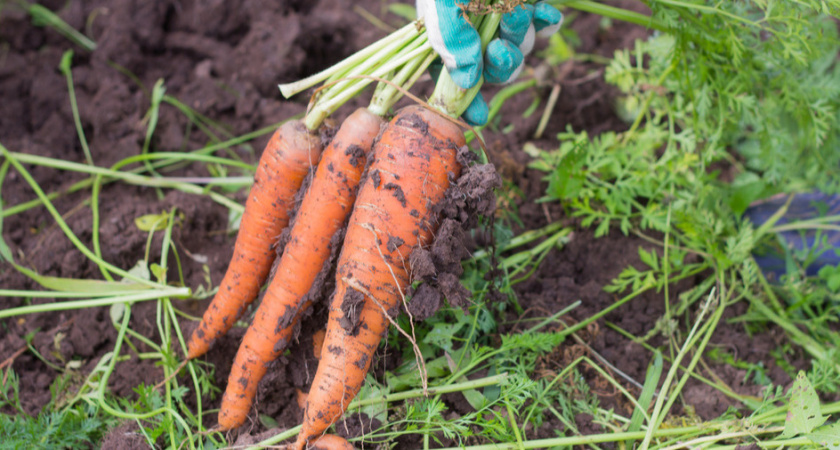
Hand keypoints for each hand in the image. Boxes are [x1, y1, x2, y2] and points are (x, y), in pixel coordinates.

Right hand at [417, 0, 563, 125]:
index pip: (453, 77)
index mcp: (446, 30)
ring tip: (516, 11)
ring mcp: (503, 13)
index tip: (477, 116)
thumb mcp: (443, 0)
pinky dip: (545, 23)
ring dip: (520, 38)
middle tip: (500, 50)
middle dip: (500, 65)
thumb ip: (449, 36)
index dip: (465, 100)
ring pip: (519, 49)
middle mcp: (474, 26)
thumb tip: (466, 80)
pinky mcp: (529, 1)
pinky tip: (545, 14)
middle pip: (491, 68)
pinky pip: (543, 26)